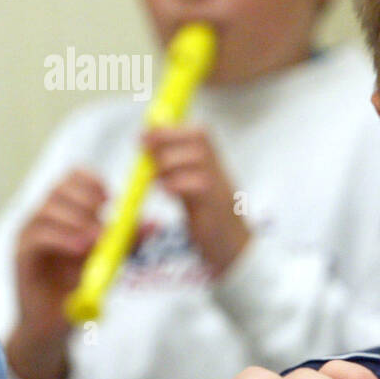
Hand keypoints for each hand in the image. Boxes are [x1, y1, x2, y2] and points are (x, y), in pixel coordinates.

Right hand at [8, 169, 106, 378]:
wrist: (55, 322)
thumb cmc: (81, 285)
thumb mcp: (110, 258)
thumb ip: (127, 240)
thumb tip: (155, 224)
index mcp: (63, 211)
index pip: (70, 179)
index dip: (90, 182)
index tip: (111, 198)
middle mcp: (43, 217)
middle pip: (58, 189)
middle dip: (86, 200)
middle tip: (106, 217)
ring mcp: (29, 234)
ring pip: (48, 210)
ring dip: (77, 220)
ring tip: (99, 238)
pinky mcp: (21, 255)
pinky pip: (39, 236)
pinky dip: (63, 239)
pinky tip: (82, 249)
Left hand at [143, 125, 250, 274]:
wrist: (234, 248)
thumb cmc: (209, 217)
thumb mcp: (191, 186)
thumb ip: (176, 166)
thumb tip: (148, 143)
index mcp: (214, 163)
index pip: (199, 133)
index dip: (170, 130)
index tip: (145, 134)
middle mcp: (220, 171)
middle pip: (200, 138)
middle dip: (167, 139)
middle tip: (145, 149)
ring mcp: (220, 187)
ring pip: (198, 158)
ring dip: (170, 162)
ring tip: (155, 176)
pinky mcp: (216, 207)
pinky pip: (199, 185)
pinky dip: (177, 184)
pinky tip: (167, 191)